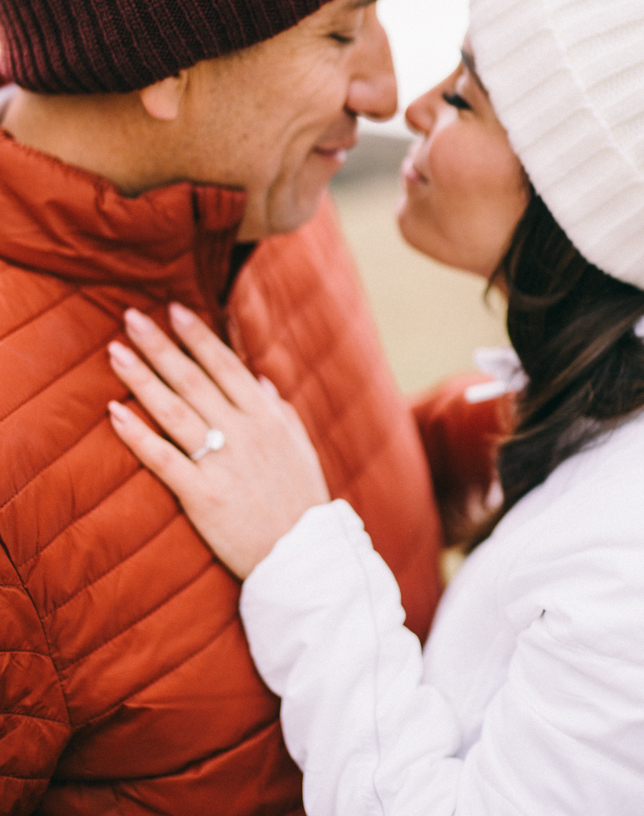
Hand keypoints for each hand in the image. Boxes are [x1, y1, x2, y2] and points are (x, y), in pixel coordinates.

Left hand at [107, 304, 329, 577]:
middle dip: (160, 345)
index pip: (226, 365)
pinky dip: (138, 434)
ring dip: (141, 379)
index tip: (174, 310)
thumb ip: (280, 410)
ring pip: (174, 411)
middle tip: (131, 316)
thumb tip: (260, 379)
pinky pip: (164, 459)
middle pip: (193, 379)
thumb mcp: (300, 447)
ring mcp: (222, 463)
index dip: (197, 336)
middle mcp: (244, 432)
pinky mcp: (203, 495)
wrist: (304, 558)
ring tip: (116, 352)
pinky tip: (114, 412)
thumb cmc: (301, 502)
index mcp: (267, 417)